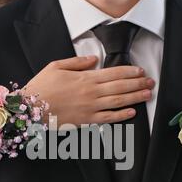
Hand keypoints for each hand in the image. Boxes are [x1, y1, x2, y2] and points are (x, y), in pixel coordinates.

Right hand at [25, 56, 154, 126]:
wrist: (31, 109)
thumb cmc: (41, 87)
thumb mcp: (56, 66)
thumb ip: (77, 62)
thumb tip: (94, 60)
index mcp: (85, 78)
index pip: (113, 73)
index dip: (129, 72)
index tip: (140, 71)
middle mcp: (91, 92)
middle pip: (120, 86)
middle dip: (137, 84)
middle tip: (150, 82)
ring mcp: (90, 108)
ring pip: (118, 101)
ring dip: (135, 97)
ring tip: (147, 94)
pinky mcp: (86, 121)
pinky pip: (108, 118)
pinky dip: (121, 115)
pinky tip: (132, 112)